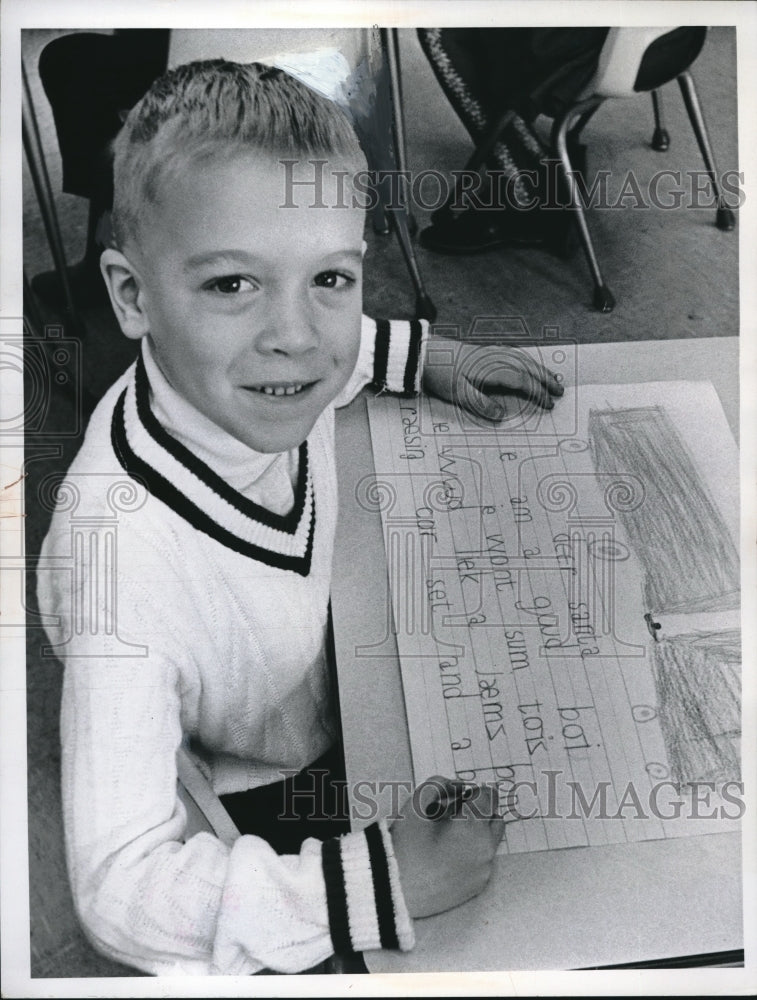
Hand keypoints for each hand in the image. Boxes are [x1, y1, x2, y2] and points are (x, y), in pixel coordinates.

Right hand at [390, 777, 503, 917]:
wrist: (394, 888)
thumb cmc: (406, 844)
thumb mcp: (418, 803)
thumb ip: (440, 785)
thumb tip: (457, 787)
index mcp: (473, 826)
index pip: (490, 797)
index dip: (475, 792)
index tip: (461, 795)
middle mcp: (485, 849)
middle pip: (495, 819)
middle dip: (480, 812)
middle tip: (454, 815)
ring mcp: (483, 870)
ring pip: (491, 842)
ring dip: (478, 833)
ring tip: (448, 837)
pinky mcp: (477, 887)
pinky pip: (483, 862)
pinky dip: (472, 854)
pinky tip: (448, 856)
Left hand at [422, 337, 563, 420]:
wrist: (426, 353)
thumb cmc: (441, 373)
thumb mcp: (458, 394)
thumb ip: (482, 405)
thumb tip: (502, 416)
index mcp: (493, 369)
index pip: (523, 381)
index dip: (538, 393)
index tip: (549, 404)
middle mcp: (497, 358)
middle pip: (528, 368)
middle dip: (546, 379)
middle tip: (561, 391)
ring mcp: (492, 352)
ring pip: (523, 359)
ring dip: (540, 369)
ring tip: (552, 378)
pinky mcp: (486, 351)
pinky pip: (515, 354)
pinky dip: (527, 360)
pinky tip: (529, 364)